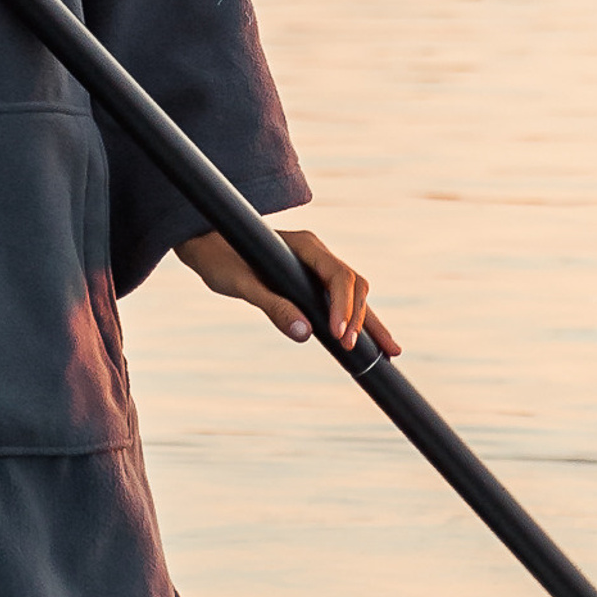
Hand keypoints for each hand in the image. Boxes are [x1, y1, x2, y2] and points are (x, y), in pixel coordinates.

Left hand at [174, 223, 399, 354]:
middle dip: (363, 318)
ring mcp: (316, 265)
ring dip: (369, 321)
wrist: (207, 245)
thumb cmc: (220, 260)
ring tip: (389, 351)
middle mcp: (316, 252)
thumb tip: (304, 333)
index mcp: (304, 246)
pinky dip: (357, 319)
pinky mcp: (311, 280)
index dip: (344, 307)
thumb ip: (272, 305)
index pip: (338, 275)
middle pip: (354, 285)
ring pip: (354, 293)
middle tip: (363, 351)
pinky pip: (341, 299)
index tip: (340, 336)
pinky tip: (369, 340)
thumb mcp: (241, 284)